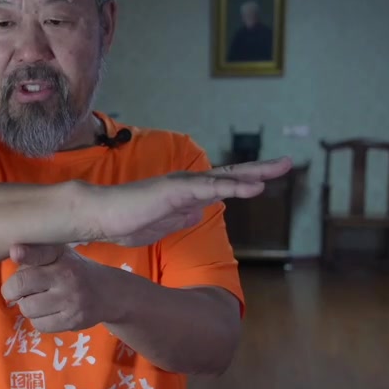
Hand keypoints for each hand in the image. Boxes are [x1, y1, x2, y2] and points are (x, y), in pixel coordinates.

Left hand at [0, 243, 117, 333]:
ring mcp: (71, 300)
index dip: (25, 253)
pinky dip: (38, 320)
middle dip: (11, 290)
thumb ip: (35, 256)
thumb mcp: (60, 256)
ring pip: (27, 308)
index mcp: (61, 256)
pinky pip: (39, 325)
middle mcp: (66, 276)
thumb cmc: (75, 271)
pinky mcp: (73, 320)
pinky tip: (48, 312)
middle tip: (16, 291)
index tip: (15, 253)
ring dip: (26, 306)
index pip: (40, 253)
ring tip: (38, 301)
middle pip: (22, 284)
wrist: (110, 292)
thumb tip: (12, 258)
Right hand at [88, 156, 292, 246]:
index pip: (222, 186)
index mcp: (185, 194)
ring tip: (281, 168)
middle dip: (260, 169)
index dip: (245, 182)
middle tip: (288, 163)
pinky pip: (210, 188)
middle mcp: (187, 184)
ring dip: (254, 174)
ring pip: (225, 178)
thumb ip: (180, 218)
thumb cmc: (124, 222)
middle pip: (230, 175)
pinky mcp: (175, 190)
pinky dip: (234, 186)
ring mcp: (182, 185)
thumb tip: (198, 213)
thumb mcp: (161, 226)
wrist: (100, 217)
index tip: (268, 180)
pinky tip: (256, 187)